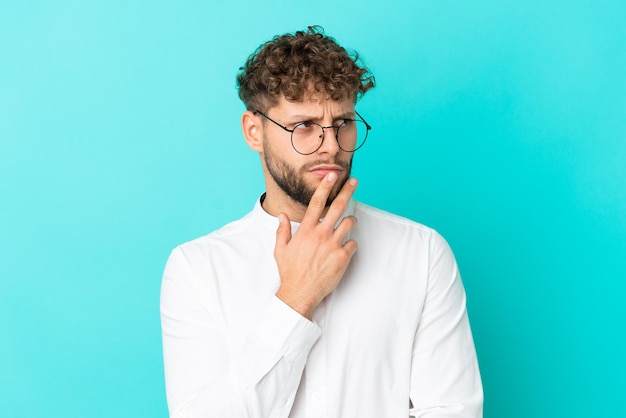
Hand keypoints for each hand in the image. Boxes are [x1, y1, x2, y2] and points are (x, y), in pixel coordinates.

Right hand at [274, 173, 357, 319]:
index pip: (316, 203)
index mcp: (306, 231)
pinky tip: (345, 249)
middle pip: (338, 206)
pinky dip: (351, 244)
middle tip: (354, 181)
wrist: (300, 293)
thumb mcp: (281, 250)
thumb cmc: (290, 272)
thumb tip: (282, 217)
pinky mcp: (343, 257)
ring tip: (348, 223)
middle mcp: (320, 234)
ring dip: (350, 221)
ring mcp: (333, 245)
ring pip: (349, 223)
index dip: (324, 187)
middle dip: (347, 191)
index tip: (331, 175)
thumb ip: (282, 231)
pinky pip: (353, 243)